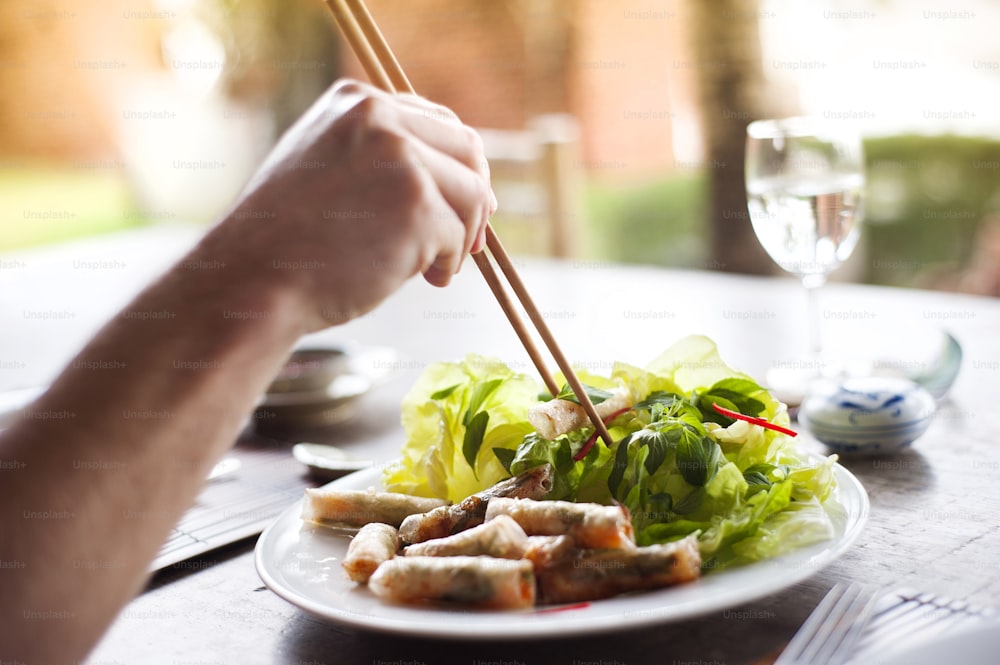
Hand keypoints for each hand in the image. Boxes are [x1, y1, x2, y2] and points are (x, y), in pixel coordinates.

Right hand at [203, 78, 494, 330]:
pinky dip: (447, 265)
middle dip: (475, 199)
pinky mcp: (418, 206)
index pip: (439, 124)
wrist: (252, 279)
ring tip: (434, 267)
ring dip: (462, 237)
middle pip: (469, 152)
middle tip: (467, 241)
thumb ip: (379, 157)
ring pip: (473, 196)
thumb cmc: (288, 238)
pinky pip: (458, 238)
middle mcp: (381, 118)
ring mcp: (402, 160)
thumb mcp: (326, 167)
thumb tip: (457, 178)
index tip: (461, 204)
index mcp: (358, 103)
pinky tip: (422, 279)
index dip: (459, 168)